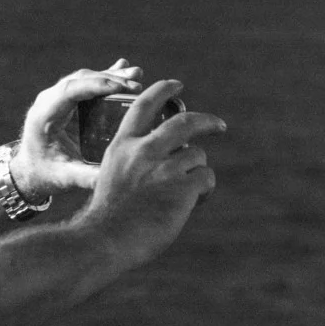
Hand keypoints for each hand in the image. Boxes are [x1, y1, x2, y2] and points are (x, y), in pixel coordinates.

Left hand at [9, 60, 143, 200]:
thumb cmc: (46, 174)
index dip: (95, 85)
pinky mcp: (69, 100)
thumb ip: (85, 177)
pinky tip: (125, 68)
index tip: (121, 87)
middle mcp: (49, 101)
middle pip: (81, 79)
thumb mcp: (64, 178)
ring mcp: (58, 97)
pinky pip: (88, 82)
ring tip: (138, 74)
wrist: (30, 170)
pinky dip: (107, 77)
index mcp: (44, 115)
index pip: (69, 91)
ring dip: (112, 76)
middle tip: (137, 84)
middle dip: (110, 79)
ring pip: (86, 78)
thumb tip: (113, 178)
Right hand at [68, 77, 224, 272]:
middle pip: (184, 122)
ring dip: (197, 171)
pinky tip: (195, 202)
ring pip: (197, 155)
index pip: (143, 105)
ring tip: (187, 192)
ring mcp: (164, 168)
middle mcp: (144, 151)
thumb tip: (172, 153)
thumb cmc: (109, 216)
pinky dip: (205, 190)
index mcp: (123, 145)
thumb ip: (136, 160)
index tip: (177, 85)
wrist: (106, 240)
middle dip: (206, 121)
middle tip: (219, 126)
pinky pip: (206, 178)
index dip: (162, 90)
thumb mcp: (113, 175)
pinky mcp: (182, 187)